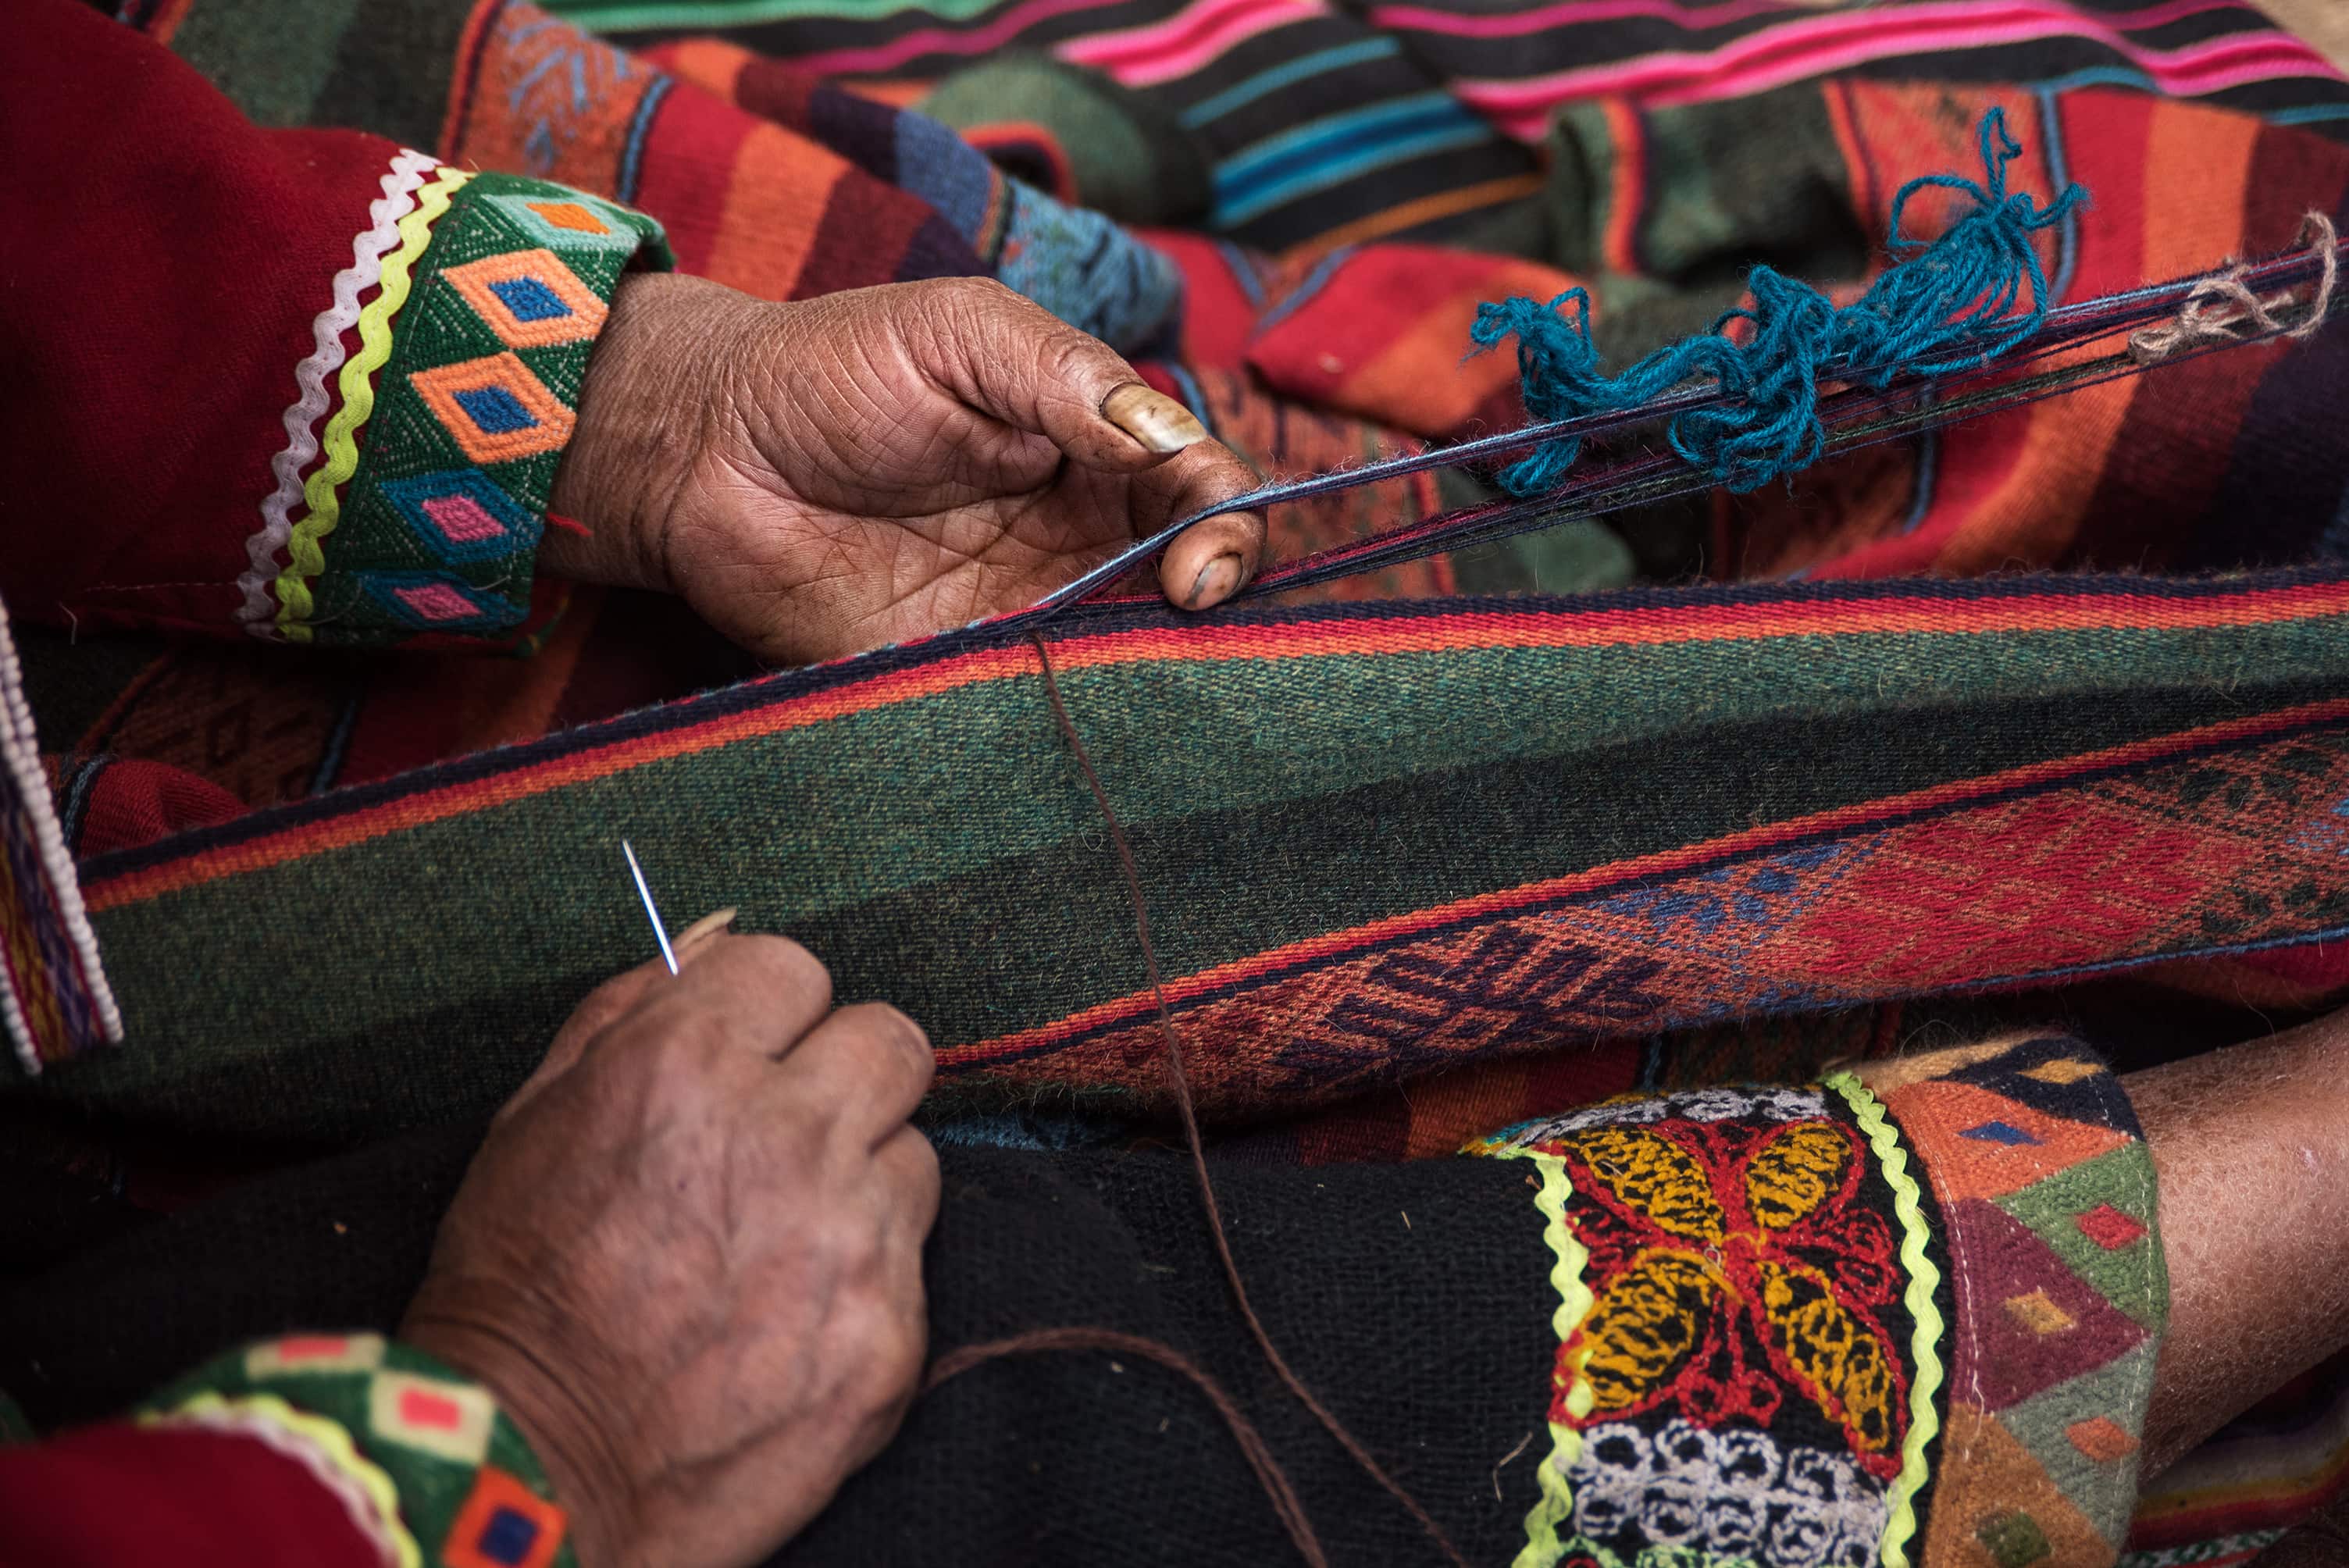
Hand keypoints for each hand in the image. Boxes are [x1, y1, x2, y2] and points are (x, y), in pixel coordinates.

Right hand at [401, 928, 939, 1566]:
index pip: (795, 967)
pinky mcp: (890, 1331)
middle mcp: (785, 1137)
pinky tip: (790, 1315)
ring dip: (861, 1181)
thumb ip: (632, 1008)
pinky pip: (914, 1262)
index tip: (750, 1056)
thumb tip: (716, 936)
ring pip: (914, 1151)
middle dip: (847, 1074)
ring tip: (780, 1240)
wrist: (531, 1469)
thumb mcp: (534, 1117)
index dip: (769, 1014)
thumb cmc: (516, 1287)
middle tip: (794, 1133)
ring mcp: (848, 1238)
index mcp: (687, 1066)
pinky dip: (863, 1280)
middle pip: (893, 1040)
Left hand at [544, 272, 1265, 662]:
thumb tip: (1168, 438)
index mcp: (1094, 449)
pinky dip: (1074, 713)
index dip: (1228, 521)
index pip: (1202, 490)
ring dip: (1158, 666)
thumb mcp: (960, 334)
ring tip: (1145, 667)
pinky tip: (1080, 707)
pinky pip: (1041, 705)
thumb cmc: (829, 370)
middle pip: (1192, 583)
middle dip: (1216, 601)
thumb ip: (1067, 378)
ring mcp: (1026, 613)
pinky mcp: (964, 677)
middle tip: (1186, 608)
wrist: (705, 452)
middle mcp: (1078, 539)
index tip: (1200, 556)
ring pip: (1131, 654)